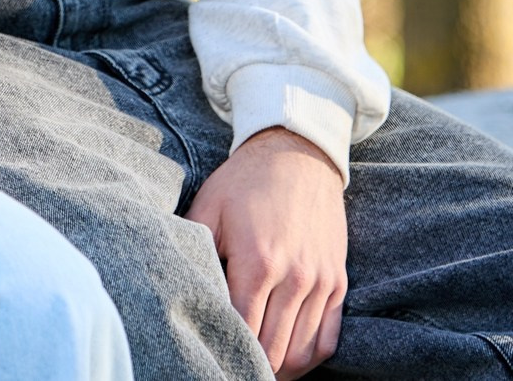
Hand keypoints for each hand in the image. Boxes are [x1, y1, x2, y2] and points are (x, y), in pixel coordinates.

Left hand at [185, 127, 348, 377]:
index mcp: (257, 262)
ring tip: (256, 367)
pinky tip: (288, 359)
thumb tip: (175, 291)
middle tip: (229, 365)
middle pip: (272, 351)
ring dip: (279, 369)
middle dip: (249, 365)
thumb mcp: (209, 208)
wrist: (298, 153)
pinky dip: (309, 357)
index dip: (224, 351)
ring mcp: (320, 281)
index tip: (210, 357)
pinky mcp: (337, 280)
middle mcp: (294, 277)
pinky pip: (328, 339)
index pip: (241, 331)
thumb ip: (194, 251)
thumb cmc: (246, 181)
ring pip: (302, 353)